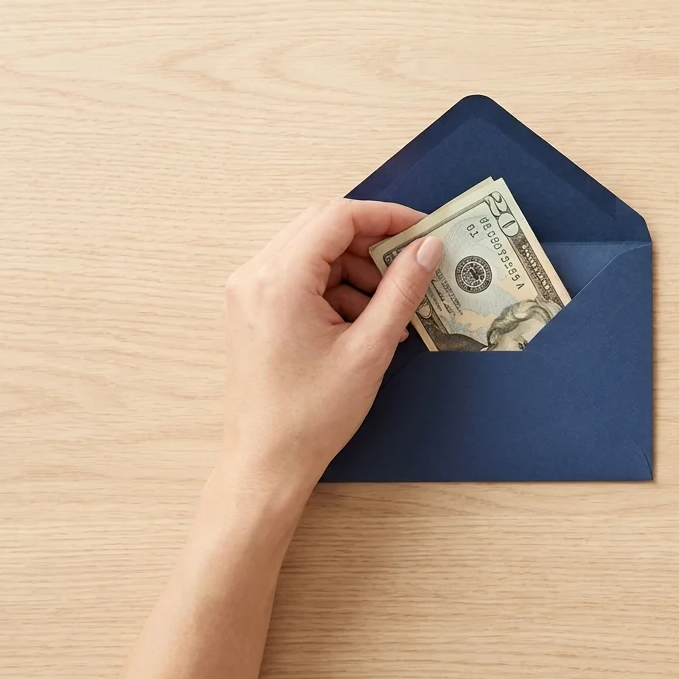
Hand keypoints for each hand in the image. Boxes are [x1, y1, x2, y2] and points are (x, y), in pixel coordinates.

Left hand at [222, 200, 442, 495]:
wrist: (267, 461)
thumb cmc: (313, 414)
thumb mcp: (370, 348)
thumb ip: (402, 290)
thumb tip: (428, 248)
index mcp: (280, 280)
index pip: (337, 218)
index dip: (386, 217)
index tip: (424, 230)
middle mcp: (256, 275)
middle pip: (323, 227)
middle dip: (373, 242)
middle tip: (413, 263)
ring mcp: (250, 291)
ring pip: (314, 252)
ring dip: (357, 268)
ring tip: (390, 308)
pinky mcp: (254, 308)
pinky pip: (301, 277)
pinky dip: (337, 288)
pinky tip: (365, 322)